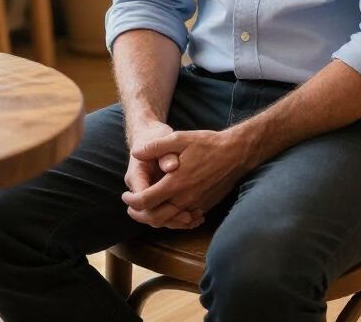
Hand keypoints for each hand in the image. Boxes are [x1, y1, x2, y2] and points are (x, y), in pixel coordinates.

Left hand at [122, 129, 241, 226]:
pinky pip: (185, 220)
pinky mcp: (204, 206)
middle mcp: (184, 199)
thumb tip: (136, 153)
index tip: (126, 196)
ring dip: (155, 219)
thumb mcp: (179, 138)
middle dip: (140, 215)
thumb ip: (155, 147)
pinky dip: (173, 219)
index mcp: (175, 183)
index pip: (146, 201)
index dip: (132, 201)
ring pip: (170, 222)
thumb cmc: (207, 144)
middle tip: (131, 208)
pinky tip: (169, 211)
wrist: (235, 153)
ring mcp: (196, 205)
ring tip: (147, 210)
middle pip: (156, 218)